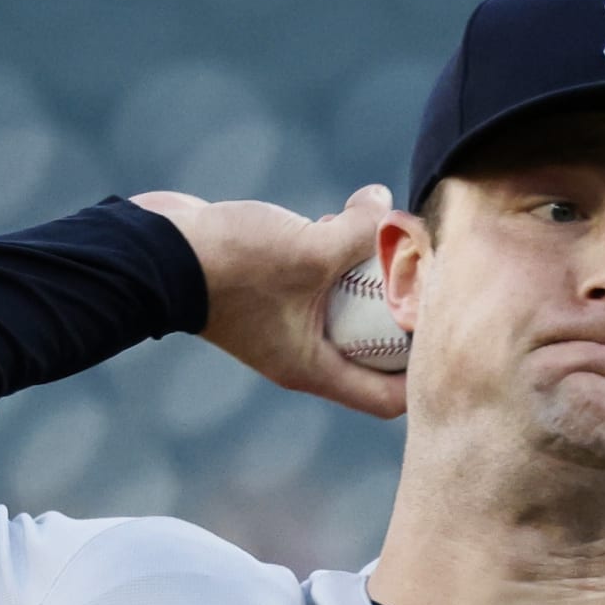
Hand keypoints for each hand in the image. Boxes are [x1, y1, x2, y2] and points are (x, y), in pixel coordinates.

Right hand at [131, 185, 408, 421]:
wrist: (154, 249)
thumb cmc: (230, 265)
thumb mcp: (310, 250)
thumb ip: (360, 232)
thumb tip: (388, 205)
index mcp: (313, 368)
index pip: (386, 399)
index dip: (423, 378)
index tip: (449, 339)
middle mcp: (302, 353)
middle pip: (375, 351)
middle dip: (403, 314)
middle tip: (431, 277)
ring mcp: (285, 320)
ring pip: (350, 305)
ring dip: (372, 272)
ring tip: (387, 233)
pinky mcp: (272, 286)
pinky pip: (321, 276)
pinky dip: (339, 251)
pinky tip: (346, 213)